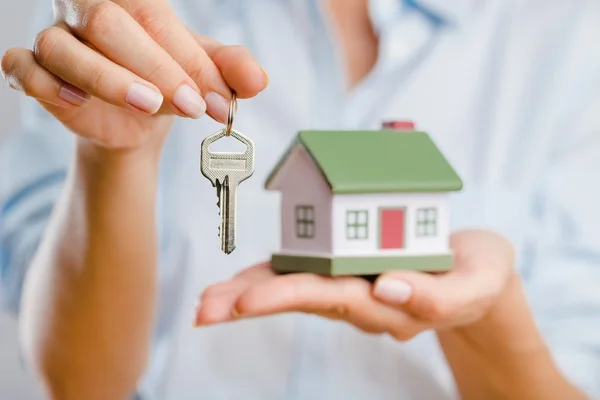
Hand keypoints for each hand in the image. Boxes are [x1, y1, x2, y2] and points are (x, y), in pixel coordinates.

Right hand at [1, 0, 266, 150]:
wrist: (137, 118)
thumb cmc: (166, 82)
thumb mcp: (202, 75)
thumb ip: (230, 71)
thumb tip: (258, 79)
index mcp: (132, 2)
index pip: (156, 17)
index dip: (188, 61)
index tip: (219, 100)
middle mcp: (88, 11)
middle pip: (110, 25)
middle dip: (157, 69)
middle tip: (193, 106)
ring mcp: (56, 39)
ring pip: (66, 49)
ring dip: (111, 80)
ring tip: (149, 104)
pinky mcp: (32, 69)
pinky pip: (23, 68)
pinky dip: (46, 84)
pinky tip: (75, 100)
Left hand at [195, 230, 515, 340]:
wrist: (477, 272)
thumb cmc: (479, 275)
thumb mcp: (478, 284)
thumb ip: (440, 296)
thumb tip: (389, 290)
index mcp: (390, 302)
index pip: (334, 299)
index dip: (289, 296)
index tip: (248, 303)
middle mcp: (363, 298)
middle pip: (302, 298)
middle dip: (252, 302)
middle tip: (205, 309)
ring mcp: (353, 286)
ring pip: (296, 289)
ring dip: (250, 293)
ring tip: (206, 302)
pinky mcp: (349, 269)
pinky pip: (306, 273)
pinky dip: (271, 276)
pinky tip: (241, 283)